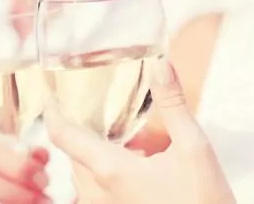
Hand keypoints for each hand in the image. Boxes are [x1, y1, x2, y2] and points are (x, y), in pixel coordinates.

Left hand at [45, 62, 234, 203]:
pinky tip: (137, 165)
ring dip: (96, 152)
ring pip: (84, 172)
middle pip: (74, 152)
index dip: (52, 111)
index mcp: (112, 170)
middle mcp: (98, 193)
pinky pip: (95, 190)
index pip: (63, 135)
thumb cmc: (204, 202)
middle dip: (83, 129)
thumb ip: (173, 104)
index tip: (49, 94)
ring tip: (128, 138)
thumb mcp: (194, 148)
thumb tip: (160, 64)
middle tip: (100, 108)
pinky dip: (106, 170)